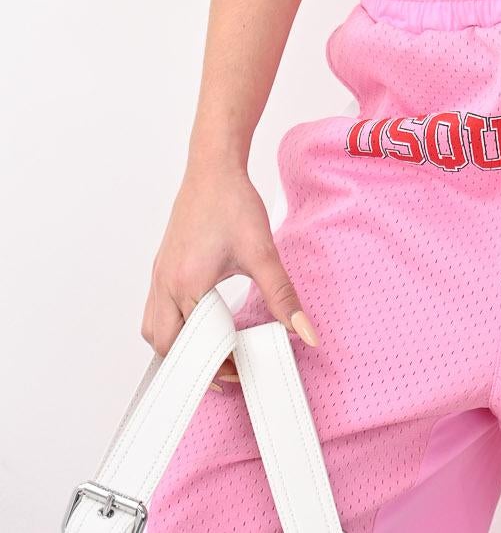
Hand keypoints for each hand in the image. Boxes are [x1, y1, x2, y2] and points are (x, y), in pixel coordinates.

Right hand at [143, 162, 318, 389]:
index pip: (195, 347)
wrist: (213, 168)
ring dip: (177, 348)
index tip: (242, 373)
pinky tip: (198, 322)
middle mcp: (165, 284)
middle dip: (193, 365)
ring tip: (209, 352)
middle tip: (226, 371)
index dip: (218, 366)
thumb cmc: (233, 204)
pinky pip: (155, 310)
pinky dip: (171, 327)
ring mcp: (159, 275)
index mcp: (187, 285)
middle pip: (166, 347)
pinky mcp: (162, 266)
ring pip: (154, 331)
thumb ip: (283, 297)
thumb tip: (306, 332)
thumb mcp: (263, 253)